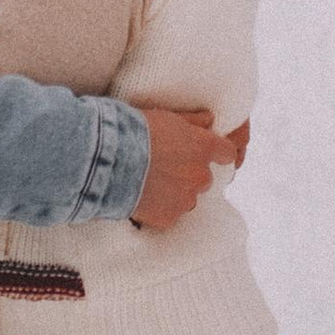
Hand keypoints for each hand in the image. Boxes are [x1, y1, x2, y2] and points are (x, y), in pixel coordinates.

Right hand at [128, 104, 241, 230]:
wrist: (107, 158)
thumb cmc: (134, 131)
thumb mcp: (166, 117)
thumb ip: (193, 120)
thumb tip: (210, 119)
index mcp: (203, 147)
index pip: (227, 153)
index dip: (217, 153)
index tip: (206, 154)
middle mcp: (200, 175)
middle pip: (204, 178)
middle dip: (189, 175)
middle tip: (164, 168)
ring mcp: (186, 199)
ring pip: (187, 199)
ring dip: (175, 194)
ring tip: (149, 184)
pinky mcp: (169, 217)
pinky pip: (169, 215)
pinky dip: (159, 209)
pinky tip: (142, 198)